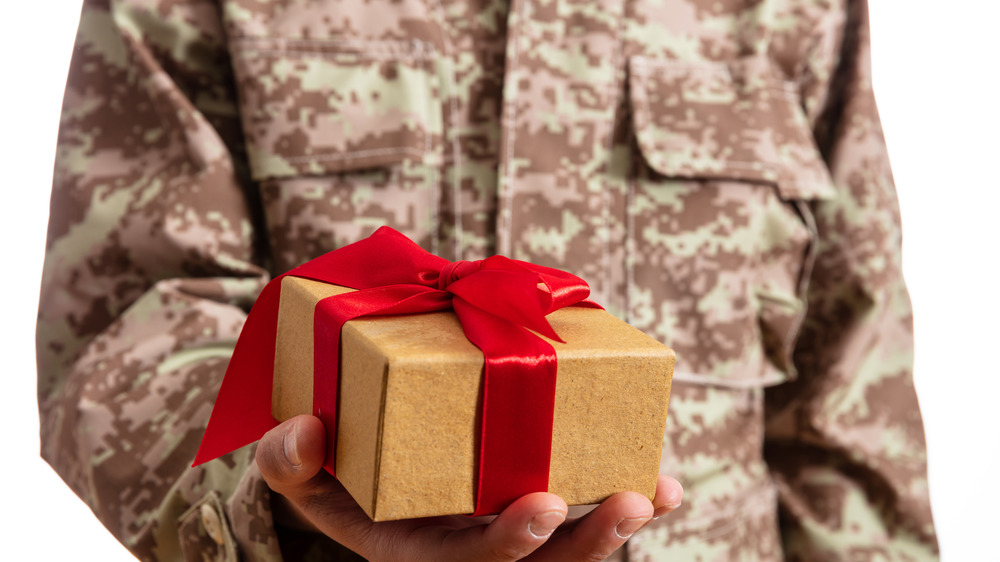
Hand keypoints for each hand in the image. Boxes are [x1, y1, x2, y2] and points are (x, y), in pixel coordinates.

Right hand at [257, 415, 682, 560]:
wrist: (357, 458)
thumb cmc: (332, 467)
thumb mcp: (297, 469)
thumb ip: (289, 459)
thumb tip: (305, 430)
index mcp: (417, 548)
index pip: (468, 560)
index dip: (507, 542)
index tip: (540, 505)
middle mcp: (470, 545)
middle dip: (589, 541)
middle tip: (629, 502)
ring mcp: (504, 524)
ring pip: (572, 546)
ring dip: (620, 524)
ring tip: (660, 492)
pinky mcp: (531, 494)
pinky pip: (585, 510)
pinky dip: (629, 498)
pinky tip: (665, 482)